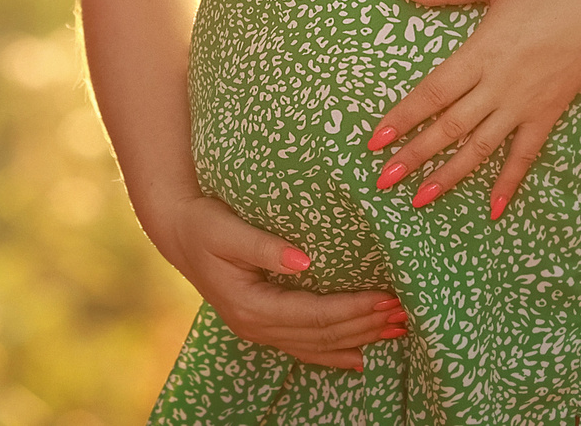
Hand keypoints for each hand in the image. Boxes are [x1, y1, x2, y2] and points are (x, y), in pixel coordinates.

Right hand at [153, 195, 408, 370]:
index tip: (385, 297)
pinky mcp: (263, 325)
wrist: (176, 231)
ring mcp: (259, 330)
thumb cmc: (203, 222)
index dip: (352, 309)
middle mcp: (255, 326)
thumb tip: (303, 261)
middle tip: (404, 312)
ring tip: (395, 329)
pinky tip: (359, 358)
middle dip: (364, 325)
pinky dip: (334, 354)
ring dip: (358, 339)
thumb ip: (263, 246)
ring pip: (317, 345)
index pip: (312, 314)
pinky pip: (304, 347)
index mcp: (249, 304)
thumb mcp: (226, 228)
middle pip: (321, 335)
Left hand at [366, 0, 580, 218]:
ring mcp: (524, 105)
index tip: (375, 139)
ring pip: (480, 148)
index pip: (434, 91)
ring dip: (449, 175)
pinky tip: (493, 210)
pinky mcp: (547, 115)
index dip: (403, 116)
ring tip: (420, 199)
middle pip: (450, 128)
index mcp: (482, 52)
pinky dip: (508, 182)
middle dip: (414, 155)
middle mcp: (499, 86)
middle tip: (383, 180)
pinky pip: (525, 155)